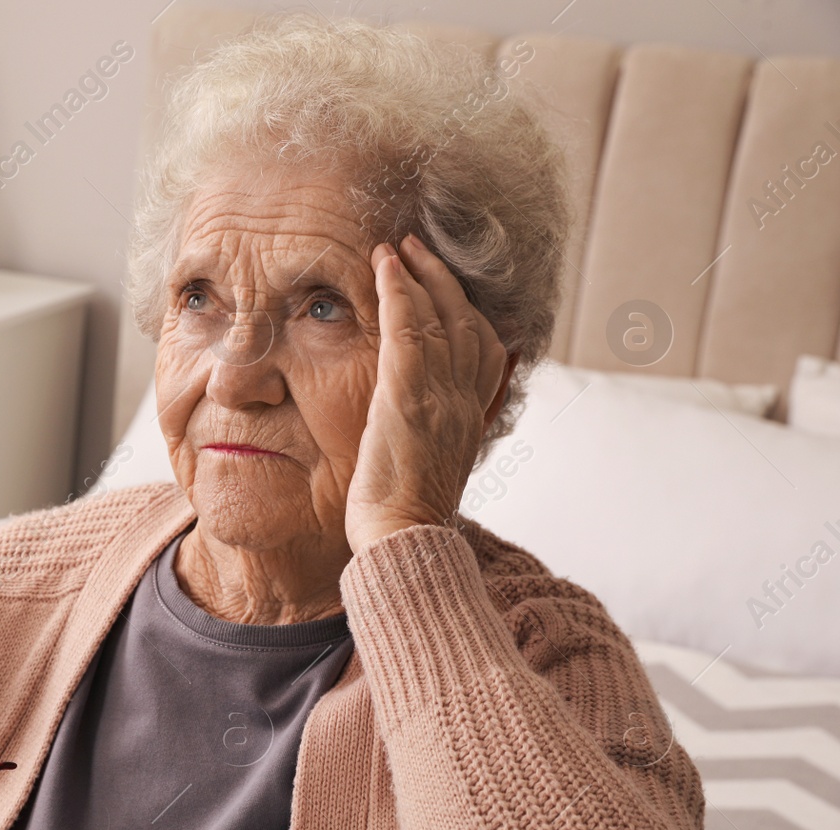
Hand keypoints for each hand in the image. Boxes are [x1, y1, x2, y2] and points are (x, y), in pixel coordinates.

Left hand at [344, 234, 516, 554]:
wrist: (402, 544)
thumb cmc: (404, 518)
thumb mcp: (430, 470)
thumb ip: (435, 437)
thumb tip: (432, 426)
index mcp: (470, 418)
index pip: (482, 349)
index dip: (467, 310)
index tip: (446, 286)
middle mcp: (463, 402)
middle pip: (466, 322)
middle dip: (443, 279)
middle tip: (416, 248)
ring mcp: (439, 398)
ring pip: (439, 318)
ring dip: (418, 275)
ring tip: (397, 247)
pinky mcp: (407, 400)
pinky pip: (408, 333)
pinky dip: (399, 293)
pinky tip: (385, 267)